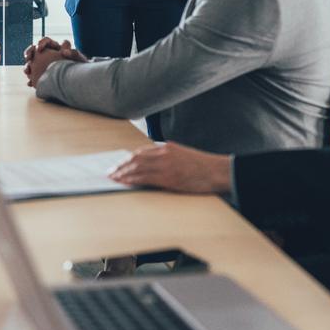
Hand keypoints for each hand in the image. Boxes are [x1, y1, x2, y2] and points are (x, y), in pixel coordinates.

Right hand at [24, 37, 86, 86]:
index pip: (46, 41)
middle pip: (34, 49)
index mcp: (55, 47)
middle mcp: (48, 54)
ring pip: (32, 62)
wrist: (80, 77)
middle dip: (29, 52)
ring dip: (27, 66)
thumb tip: (65, 52)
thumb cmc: (80, 66)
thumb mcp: (79, 59)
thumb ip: (73, 53)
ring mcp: (43, 64)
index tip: (39, 49)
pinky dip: (31, 79)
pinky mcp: (42, 74)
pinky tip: (30, 83)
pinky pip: (34, 75)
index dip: (41, 43)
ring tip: (27, 71)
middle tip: (28, 58)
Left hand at [108, 142, 230, 193]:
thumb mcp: (184, 155)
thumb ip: (169, 157)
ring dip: (123, 173)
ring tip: (114, 178)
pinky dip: (132, 179)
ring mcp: (165, 165)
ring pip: (137, 167)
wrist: (218, 171)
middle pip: (136, 158)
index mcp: (168, 147)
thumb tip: (154, 166)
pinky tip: (124, 182)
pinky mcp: (168, 178)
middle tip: (111, 172)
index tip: (120, 164)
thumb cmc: (204, 166)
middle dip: (121, 165)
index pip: (142, 152)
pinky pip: (144, 178)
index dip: (128, 158)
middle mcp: (164, 153)